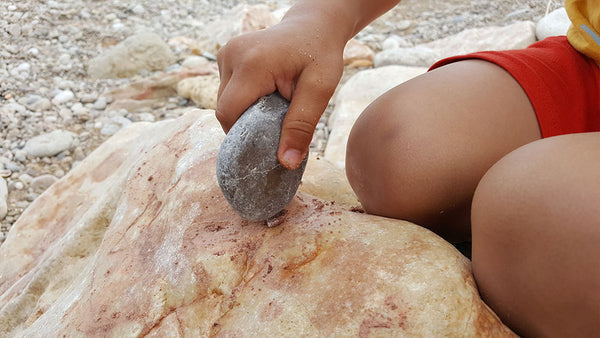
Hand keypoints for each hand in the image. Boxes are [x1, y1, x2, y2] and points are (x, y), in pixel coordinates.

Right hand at [216, 14, 345, 168]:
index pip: (229, 114)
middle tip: (275, 126)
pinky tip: (265, 95)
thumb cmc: (320, 55)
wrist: (314, 26)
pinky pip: (228, 90)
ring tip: (272, 106)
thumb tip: (286, 163)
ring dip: (246, 111)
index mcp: (251, 65)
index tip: (266, 144)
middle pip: (225, 109)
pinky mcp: (226, 55)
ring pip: (225, 100)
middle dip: (247, 124)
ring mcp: (226, 53)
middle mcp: (231, 56)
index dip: (243, 136)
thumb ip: (302, 126)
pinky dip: (244, 100)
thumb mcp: (320, 90)